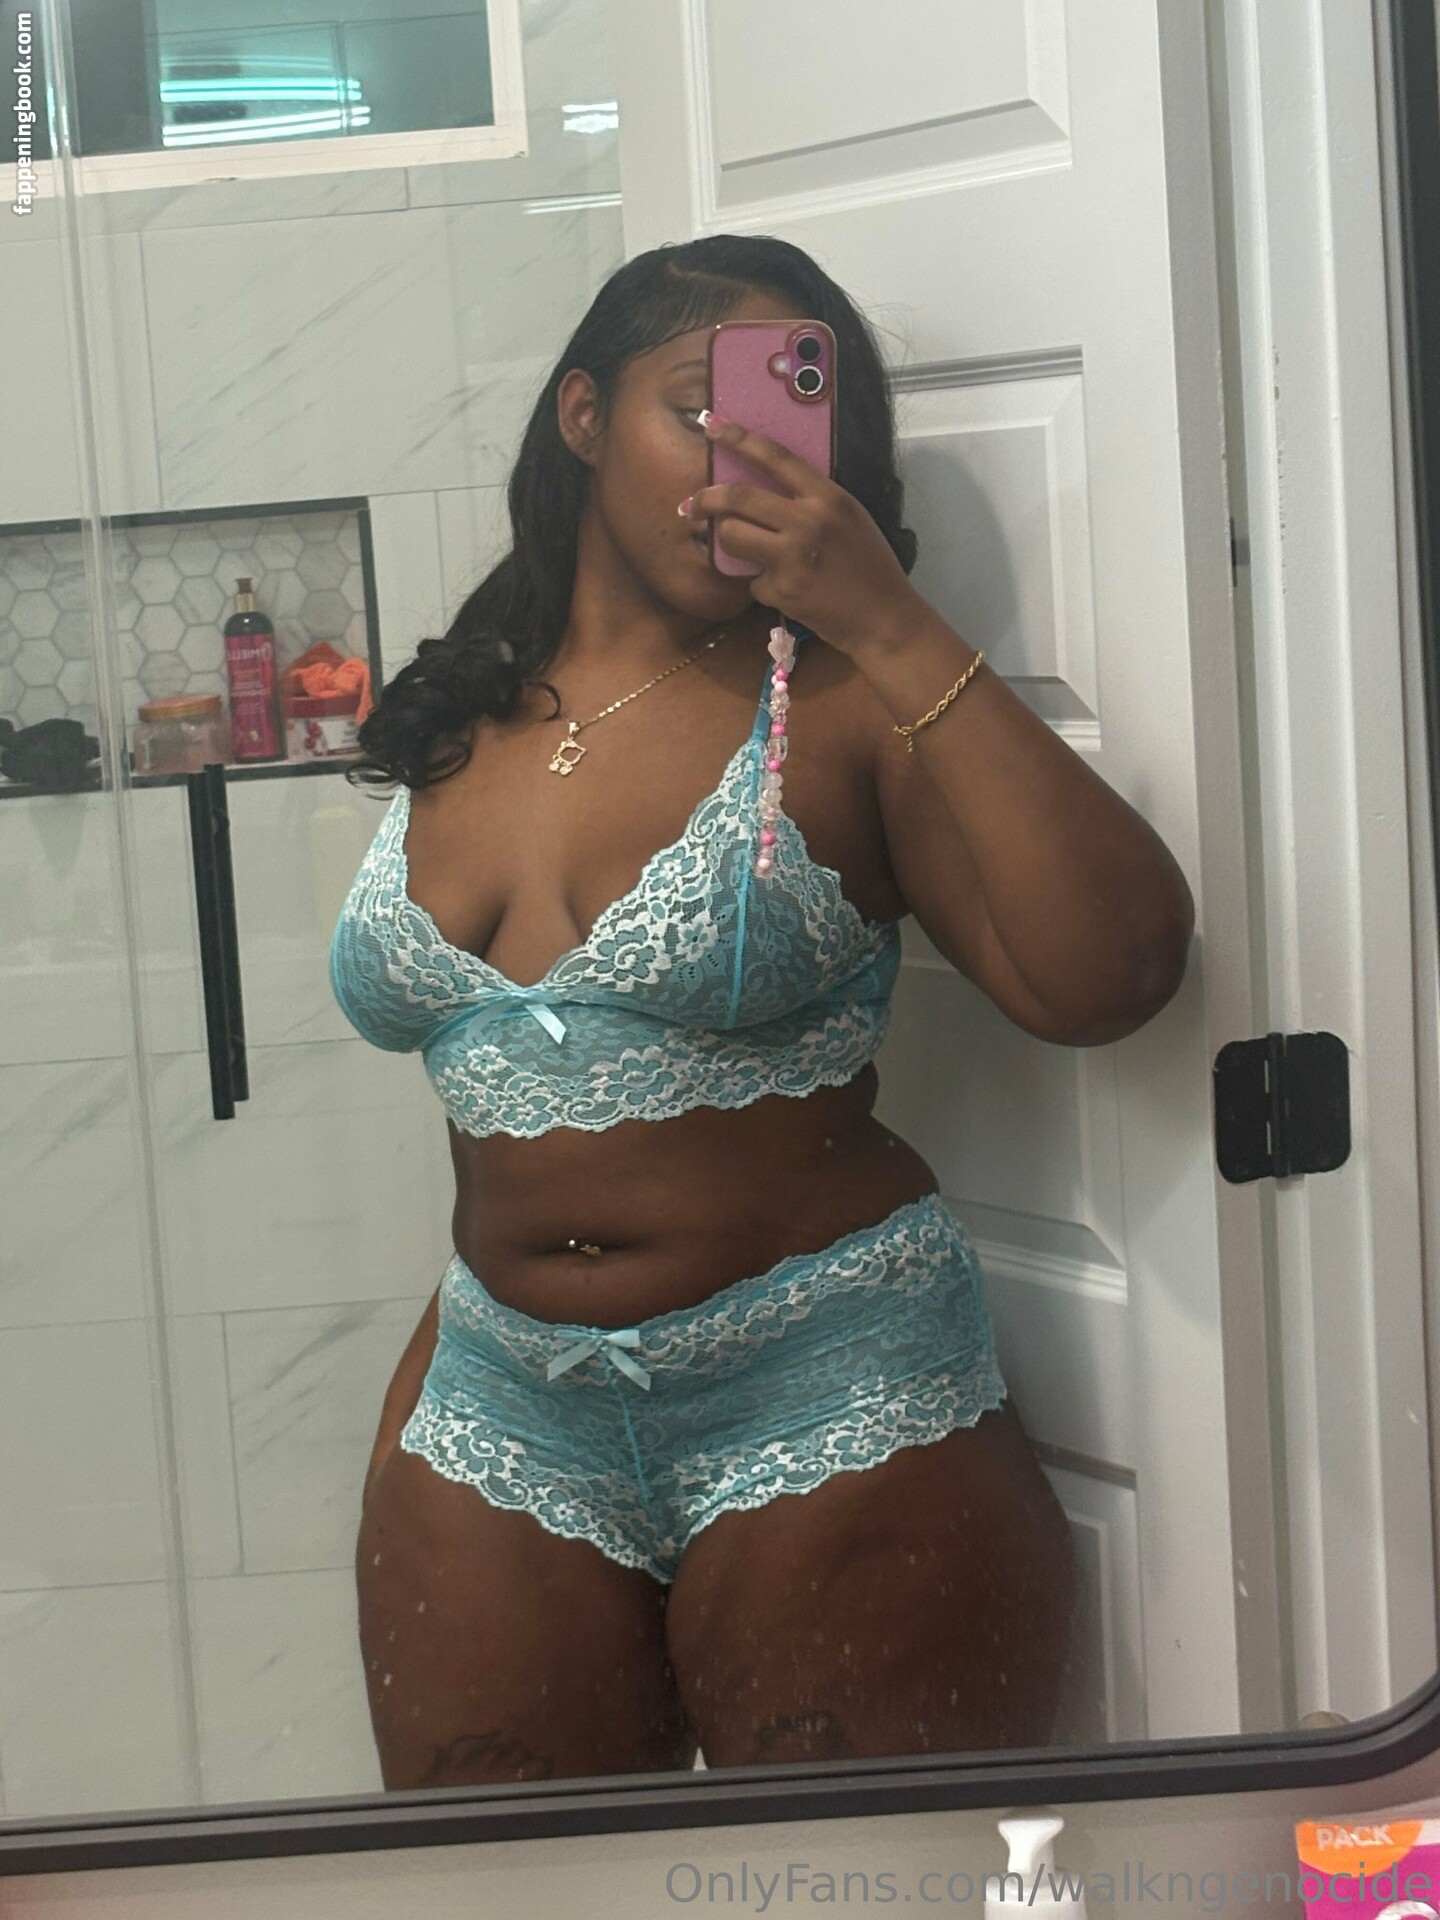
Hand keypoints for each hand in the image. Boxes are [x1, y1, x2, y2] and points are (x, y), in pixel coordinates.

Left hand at [680, 411, 924, 655]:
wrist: (883, 618)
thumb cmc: (869, 566)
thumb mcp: (850, 518)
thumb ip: (813, 502)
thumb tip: (768, 491)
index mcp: (828, 497)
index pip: (776, 457)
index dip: (740, 438)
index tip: (713, 426)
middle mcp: (807, 522)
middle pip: (739, 497)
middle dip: (707, 498)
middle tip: (692, 503)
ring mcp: (792, 557)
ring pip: (732, 536)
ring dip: (727, 541)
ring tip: (741, 548)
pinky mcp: (781, 590)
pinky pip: (752, 580)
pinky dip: (761, 584)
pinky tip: (786, 590)